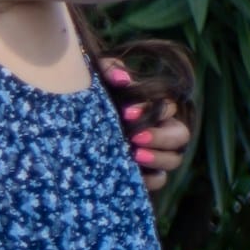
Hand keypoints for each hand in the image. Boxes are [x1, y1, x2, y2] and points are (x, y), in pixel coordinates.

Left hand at [103, 59, 187, 193]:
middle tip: (135, 137)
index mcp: (157, 108)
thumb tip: (121, 79)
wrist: (69, 126)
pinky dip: (149, 179)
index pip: (167, 108)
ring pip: (174, 159)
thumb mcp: (99, 80)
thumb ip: (110, 70)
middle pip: (180, 135)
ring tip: (135, 155)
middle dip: (160, 137)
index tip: (126, 113)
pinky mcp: (147, 175)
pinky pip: (159, 180)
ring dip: (157, 158)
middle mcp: (163, 132)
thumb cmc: (93, 98)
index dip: (152, 110)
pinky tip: (131, 174)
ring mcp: (158, 155)